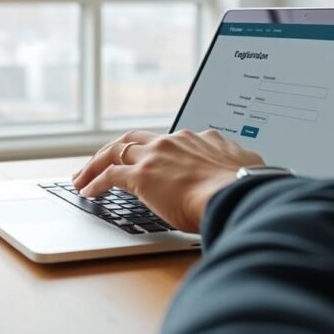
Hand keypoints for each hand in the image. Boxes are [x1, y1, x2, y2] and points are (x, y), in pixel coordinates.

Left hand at [72, 129, 264, 232]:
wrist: (238, 195)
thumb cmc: (247, 190)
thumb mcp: (247, 170)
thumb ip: (239, 167)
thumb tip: (250, 172)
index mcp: (202, 138)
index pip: (169, 141)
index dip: (153, 151)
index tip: (147, 160)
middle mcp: (176, 141)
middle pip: (135, 139)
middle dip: (114, 150)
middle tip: (101, 161)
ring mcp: (157, 156)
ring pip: (116, 152)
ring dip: (96, 164)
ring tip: (82, 178)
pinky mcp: (142, 175)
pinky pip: (110, 175)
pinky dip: (95, 182)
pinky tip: (87, 192)